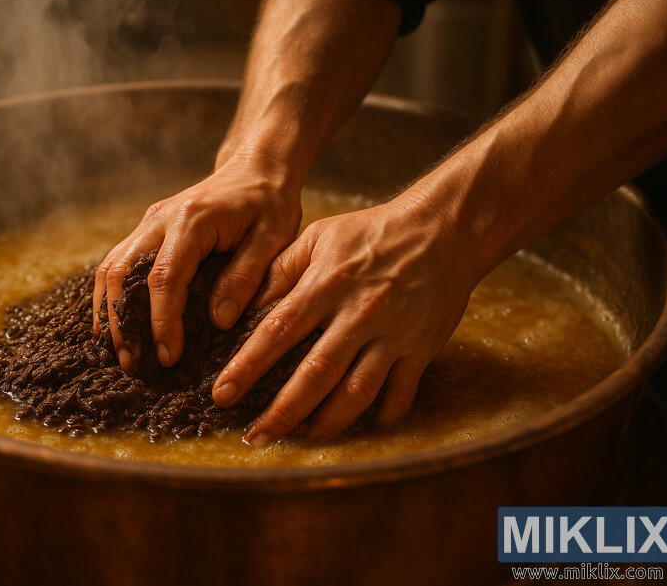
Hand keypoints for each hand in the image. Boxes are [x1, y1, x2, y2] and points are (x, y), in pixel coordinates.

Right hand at [93, 152, 301, 370]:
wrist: (256, 169)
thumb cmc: (269, 204)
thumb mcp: (273, 238)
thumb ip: (246, 276)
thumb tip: (219, 320)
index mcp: (192, 220)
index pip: (165, 277)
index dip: (162, 321)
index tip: (168, 356)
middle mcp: (160, 219)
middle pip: (121, 273)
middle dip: (123, 323)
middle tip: (132, 364)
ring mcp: (148, 223)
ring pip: (111, 269)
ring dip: (109, 312)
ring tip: (121, 353)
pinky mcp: (147, 231)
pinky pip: (117, 264)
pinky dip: (111, 297)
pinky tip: (118, 326)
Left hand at [211, 191, 481, 443]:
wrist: (444, 229)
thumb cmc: (372, 232)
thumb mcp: (319, 237)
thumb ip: (280, 270)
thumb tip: (244, 306)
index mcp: (326, 284)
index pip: (277, 331)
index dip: (247, 366)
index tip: (222, 394)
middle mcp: (358, 313)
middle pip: (315, 373)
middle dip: (282, 411)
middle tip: (256, 437)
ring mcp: (393, 334)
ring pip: (357, 391)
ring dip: (328, 421)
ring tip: (304, 437)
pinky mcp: (422, 348)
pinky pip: (401, 393)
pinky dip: (382, 415)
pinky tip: (364, 426)